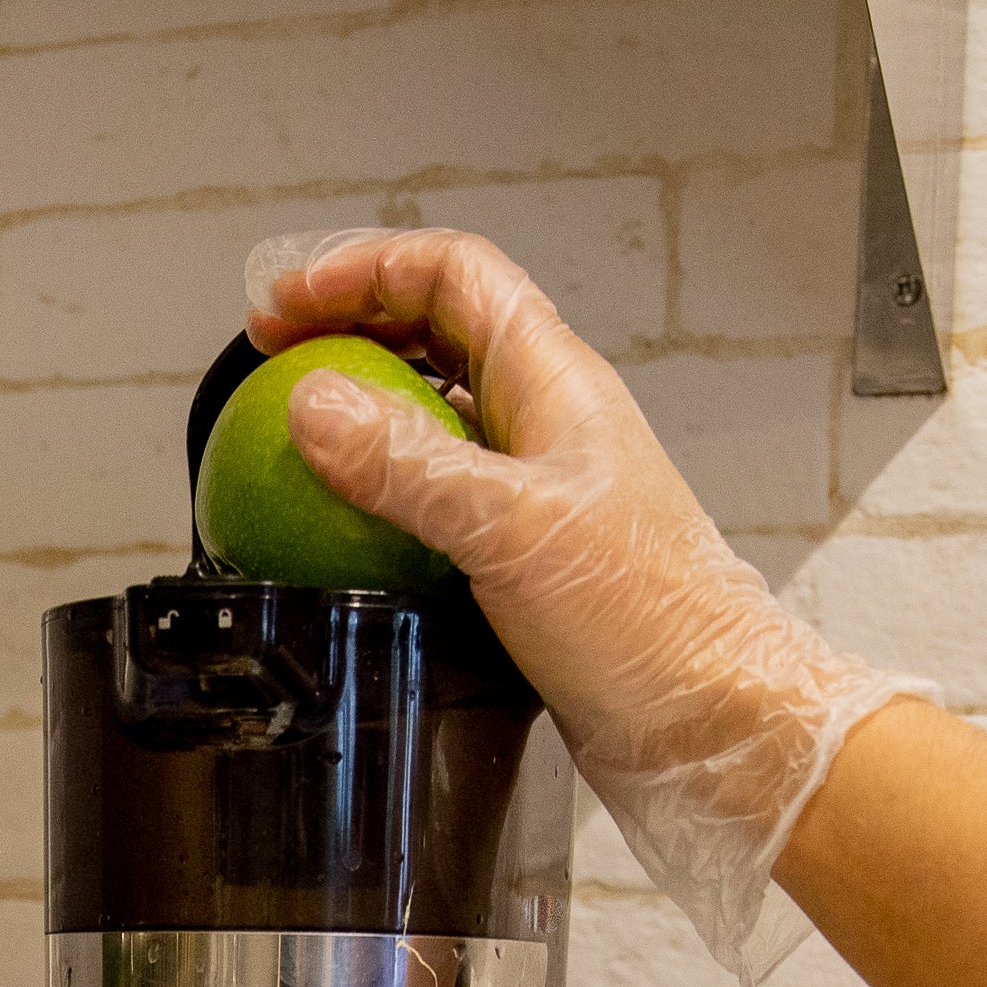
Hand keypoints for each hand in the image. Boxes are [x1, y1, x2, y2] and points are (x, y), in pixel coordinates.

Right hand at [246, 227, 931, 984]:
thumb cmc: (646, 619)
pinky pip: (440, 491)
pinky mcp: (527, 549)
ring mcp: (538, 483)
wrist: (713, 717)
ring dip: (364, 405)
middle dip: (352, 324)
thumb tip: (311, 405)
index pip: (453, 274)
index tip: (286, 307)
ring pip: (436, 409)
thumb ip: (408, 465)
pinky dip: (384, 489)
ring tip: (294, 432)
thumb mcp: (512, 530)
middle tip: (273, 358)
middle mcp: (547, 419)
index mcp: (555, 381)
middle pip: (437, 328)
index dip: (364, 268)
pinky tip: (342, 526)